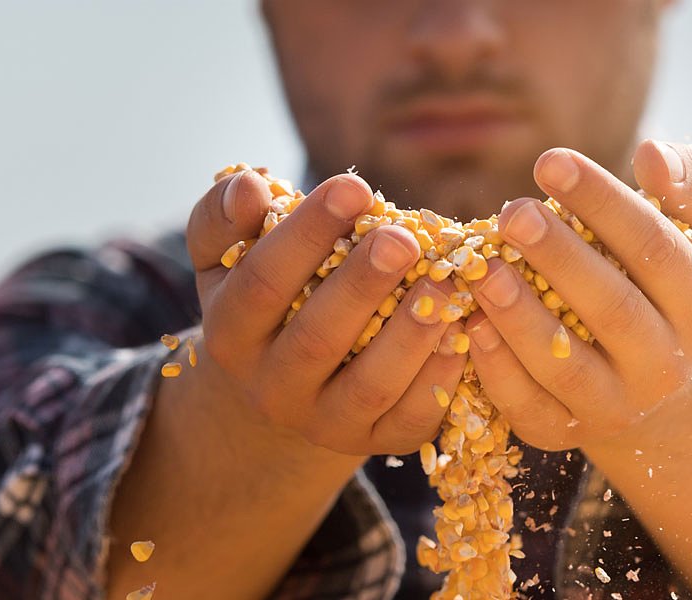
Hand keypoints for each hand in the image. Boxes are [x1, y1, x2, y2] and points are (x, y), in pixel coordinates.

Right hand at [184, 169, 466, 454]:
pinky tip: (465, 330)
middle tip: (403, 238)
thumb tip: (248, 184)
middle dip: (363, 284)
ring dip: (410, 334)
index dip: (307, 234)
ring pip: (369, 385)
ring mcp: (324, 422)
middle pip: (317, 338)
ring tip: (444, 283)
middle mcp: (271, 387)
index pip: (262, 283)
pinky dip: (441, 376)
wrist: (283, 384)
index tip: (354, 186)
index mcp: (230, 333)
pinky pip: (411, 417)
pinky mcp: (376, 441)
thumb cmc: (264, 295)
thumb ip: (226, 216)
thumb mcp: (227, 256)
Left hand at [464, 140, 691, 449]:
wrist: (664, 384)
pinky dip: (496, 369)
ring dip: (519, 316)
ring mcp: (615, 407)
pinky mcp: (565, 434)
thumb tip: (651, 153)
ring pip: (565, 366)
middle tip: (512, 212)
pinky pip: (528, 407)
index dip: (602, 202)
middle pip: (611, 309)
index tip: (550, 161)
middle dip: (558, 257)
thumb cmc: (670, 281)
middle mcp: (664, 363)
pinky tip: (468, 325)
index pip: (654, 247)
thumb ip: (691, 184)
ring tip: (481, 268)